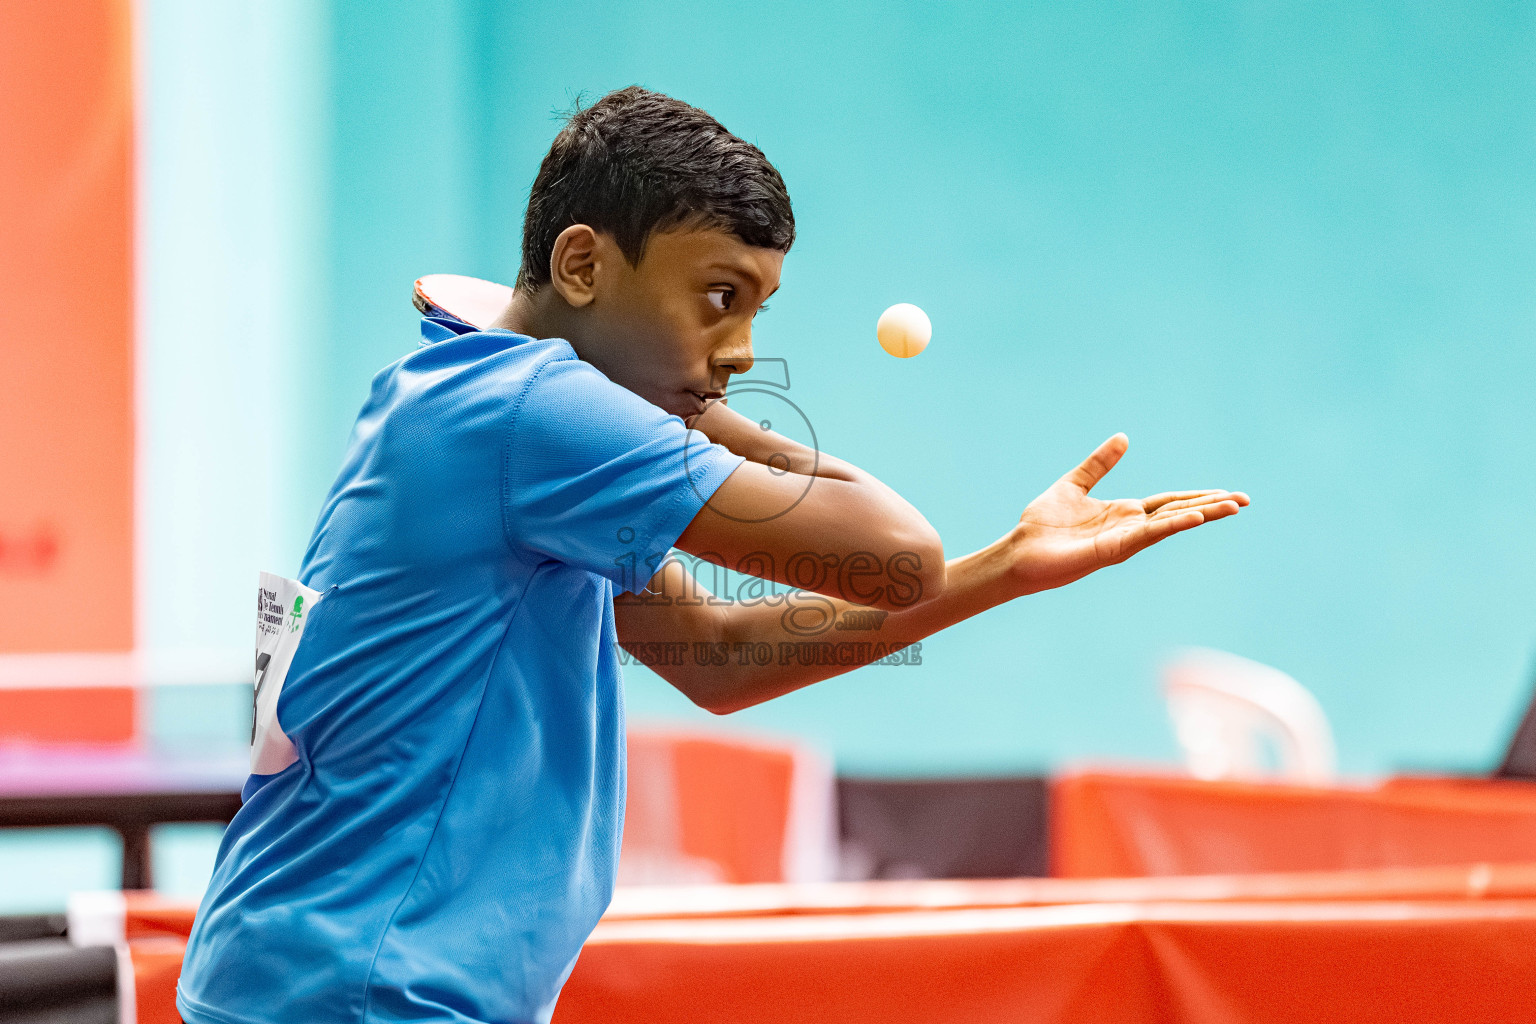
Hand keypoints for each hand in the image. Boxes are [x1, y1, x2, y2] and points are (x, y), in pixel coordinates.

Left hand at [1006, 433, 1247, 594]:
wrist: (1019, 552)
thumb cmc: (1041, 526)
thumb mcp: (1073, 484)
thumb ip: (1098, 464)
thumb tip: (1123, 438)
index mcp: (1123, 513)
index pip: (1169, 502)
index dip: (1198, 496)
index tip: (1228, 494)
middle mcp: (1129, 528)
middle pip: (1178, 513)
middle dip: (1211, 507)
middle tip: (1245, 501)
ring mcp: (1124, 540)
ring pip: (1170, 524)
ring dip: (1201, 514)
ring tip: (1232, 507)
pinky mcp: (1112, 550)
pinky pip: (1147, 534)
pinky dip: (1171, 525)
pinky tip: (1193, 517)